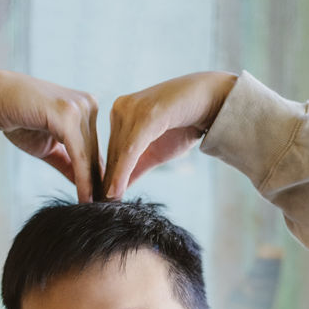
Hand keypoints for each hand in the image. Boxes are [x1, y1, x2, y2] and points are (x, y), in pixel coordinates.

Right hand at [0, 69, 101, 202]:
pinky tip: (85, 198)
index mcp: (86, 108)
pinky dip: (83, 179)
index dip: (97, 177)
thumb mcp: (48, 146)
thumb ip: (67, 162)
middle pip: (95, 153)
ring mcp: (80, 107)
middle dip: (98, 184)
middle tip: (104, 210)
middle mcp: (88, 104)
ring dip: (92, 186)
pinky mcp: (68, 115)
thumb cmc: (18, 120)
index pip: (95, 148)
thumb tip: (85, 184)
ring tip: (95, 210)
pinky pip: (79, 155)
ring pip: (89, 156)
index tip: (101, 201)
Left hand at [104, 72, 236, 199]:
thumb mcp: (155, 151)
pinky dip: (122, 172)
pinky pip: (130, 150)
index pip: (111, 151)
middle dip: (107, 181)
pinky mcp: (146, 115)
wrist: (210, 101)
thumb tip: (117, 189)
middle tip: (98, 207)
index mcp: (120, 113)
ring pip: (118, 153)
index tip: (99, 200)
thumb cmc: (184, 124)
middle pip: (112, 154)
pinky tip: (114, 191)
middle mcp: (121, 107)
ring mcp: (132, 109)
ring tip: (105, 204)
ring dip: (112, 181)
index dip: (106, 177)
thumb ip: (136, 167)